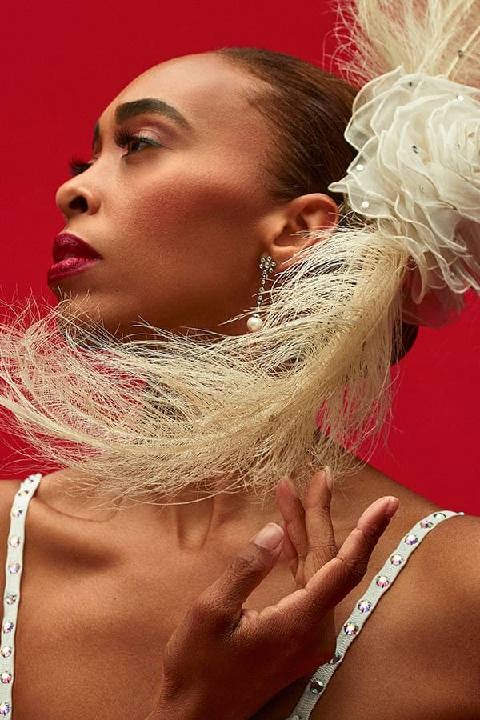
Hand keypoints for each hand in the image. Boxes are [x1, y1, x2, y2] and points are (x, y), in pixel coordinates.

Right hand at [150, 471, 398, 719]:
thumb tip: (274, 531)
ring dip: (305, 531)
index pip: (343, 568)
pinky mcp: (298, 635)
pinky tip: (285, 531)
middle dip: (322, 515)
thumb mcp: (211, 613)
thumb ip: (247, 569)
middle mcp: (313, 629)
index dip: (367, 532)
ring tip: (291, 491)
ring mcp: (308, 634)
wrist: (198, 717)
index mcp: (298, 622)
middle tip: (319, 476)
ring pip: (318, 570)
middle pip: (329, 561)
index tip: (385, 504)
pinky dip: (297, 555)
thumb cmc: (198, 668)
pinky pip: (307, 585)